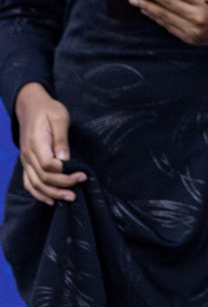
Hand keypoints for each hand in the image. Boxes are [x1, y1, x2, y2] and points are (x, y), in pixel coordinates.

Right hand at [14, 82, 85, 203]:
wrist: (31, 106)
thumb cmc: (49, 110)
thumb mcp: (60, 118)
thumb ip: (61, 139)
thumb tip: (65, 159)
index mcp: (36, 144)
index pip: (47, 166)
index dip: (64, 174)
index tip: (82, 174)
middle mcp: (28, 155)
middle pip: (42, 177)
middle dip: (62, 185)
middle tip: (80, 186)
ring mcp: (25, 160)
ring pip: (34, 183)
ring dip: (51, 193)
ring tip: (70, 198)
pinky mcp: (27, 162)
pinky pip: (29, 182)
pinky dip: (38, 193)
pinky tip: (51, 200)